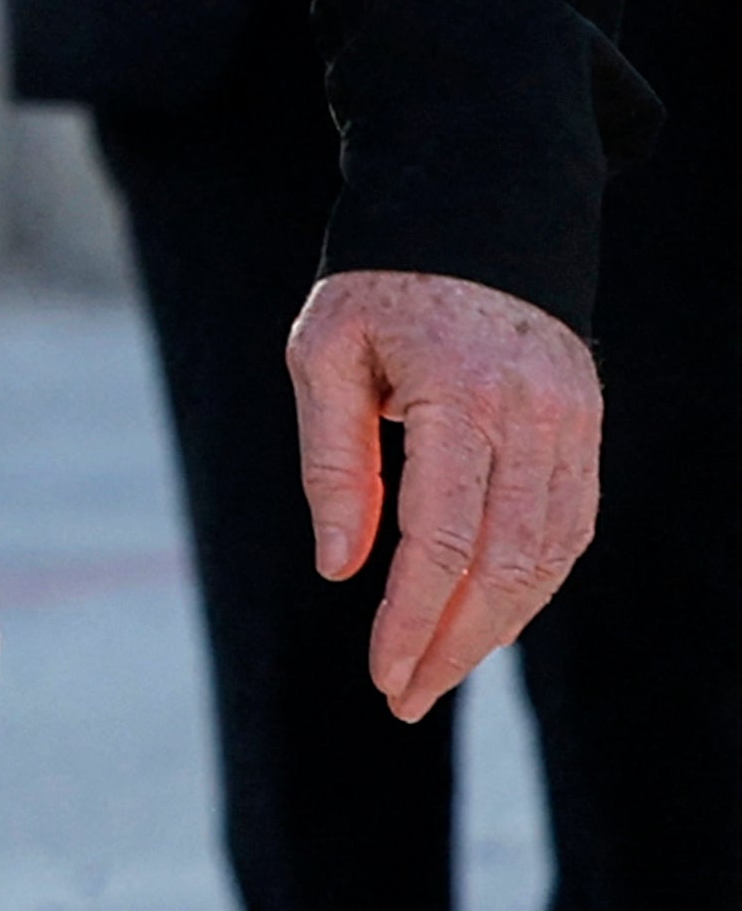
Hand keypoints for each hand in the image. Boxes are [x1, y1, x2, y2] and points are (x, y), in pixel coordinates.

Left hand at [291, 266, 602, 720]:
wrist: (475, 214)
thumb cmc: (379, 287)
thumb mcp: (324, 352)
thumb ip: (334, 460)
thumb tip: (342, 567)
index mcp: (461, 395)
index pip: (443, 538)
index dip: (413, 618)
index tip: (382, 673)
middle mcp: (533, 417)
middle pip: (504, 563)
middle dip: (455, 643)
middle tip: (404, 696)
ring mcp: (571, 425)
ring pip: (548, 556)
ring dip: (496, 625)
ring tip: (435, 669)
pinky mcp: (586, 430)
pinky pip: (569, 527)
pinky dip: (531, 582)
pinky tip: (486, 615)